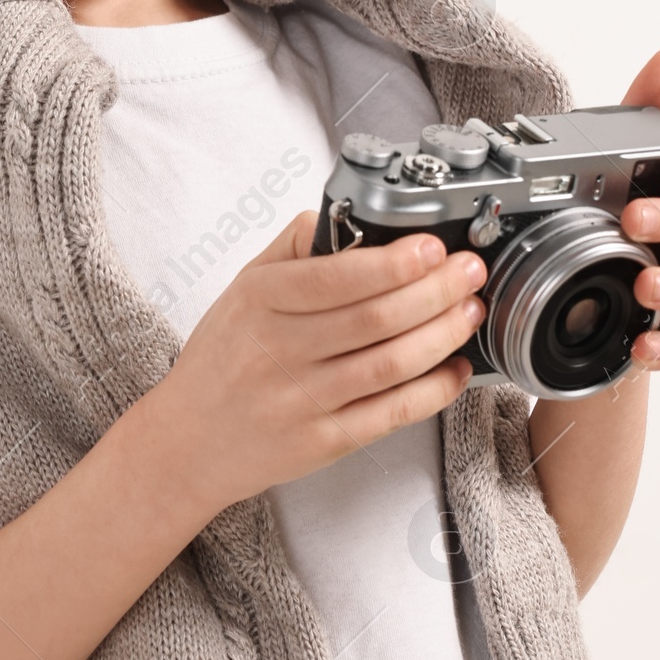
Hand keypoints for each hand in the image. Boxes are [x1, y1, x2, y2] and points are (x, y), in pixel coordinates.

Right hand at [153, 213, 489, 513]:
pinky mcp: (324, 442)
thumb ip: (291, 250)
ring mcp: (302, 401)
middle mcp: (280, 352)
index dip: (392, 263)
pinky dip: (432, 391)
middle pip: (373, 319)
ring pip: (389, 365)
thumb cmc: (220, 361)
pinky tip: (454, 369)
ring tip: (470, 311)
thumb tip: (342, 216)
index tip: (432, 248)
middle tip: (469, 272)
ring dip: (441, 335)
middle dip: (434, 291)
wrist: (189, 442)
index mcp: (260, 303)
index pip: (333, 279)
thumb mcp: (240, 290)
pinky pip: (390, 414)